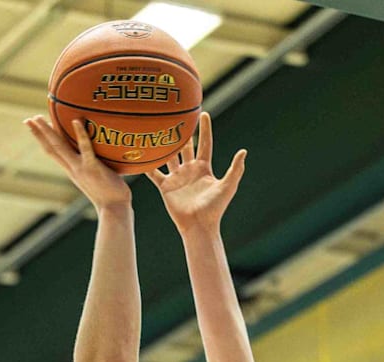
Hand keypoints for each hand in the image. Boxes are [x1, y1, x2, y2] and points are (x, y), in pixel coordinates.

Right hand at [25, 115, 131, 211]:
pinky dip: (80, 134)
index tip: (33, 128)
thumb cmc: (110, 194)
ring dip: (48, 132)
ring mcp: (81, 168)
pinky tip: (76, 121)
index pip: (52, 153)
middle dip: (38, 133)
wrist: (114, 209)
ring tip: (40, 117)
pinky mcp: (93, 167)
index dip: (42, 140)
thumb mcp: (97, 178)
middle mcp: (72, 168)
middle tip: (28, 119)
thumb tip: (100, 155)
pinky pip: (85, 148)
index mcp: (72, 170)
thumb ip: (93, 166)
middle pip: (51, 148)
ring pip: (60, 147)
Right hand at [146, 112, 246, 230]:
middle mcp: (190, 170)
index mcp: (204, 168)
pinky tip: (139, 153)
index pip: (205, 144)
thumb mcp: (227, 187)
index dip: (205, 129)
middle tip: (176, 115)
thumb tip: (243, 151)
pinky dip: (147, 165)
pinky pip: (154, 173)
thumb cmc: (215, 208)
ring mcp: (177, 178)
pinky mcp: (166, 187)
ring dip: (164, 144)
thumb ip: (235, 169)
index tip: (203, 113)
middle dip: (182, 132)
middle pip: (185, 147)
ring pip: (169, 156)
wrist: (199, 226)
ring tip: (156, 128)